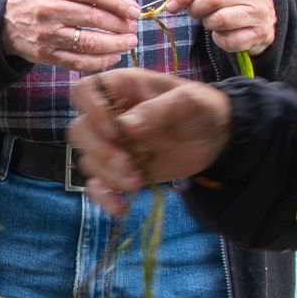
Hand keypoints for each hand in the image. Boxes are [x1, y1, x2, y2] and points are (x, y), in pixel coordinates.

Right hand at [1, 0, 140, 70]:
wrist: (5, 20)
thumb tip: (124, 6)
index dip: (119, 2)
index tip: (135, 10)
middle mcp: (50, 10)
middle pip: (94, 18)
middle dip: (120, 25)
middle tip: (133, 28)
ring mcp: (47, 35)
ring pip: (89, 42)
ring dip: (115, 44)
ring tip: (129, 42)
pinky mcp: (46, 55)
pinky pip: (78, 62)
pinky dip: (100, 61)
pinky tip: (113, 57)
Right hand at [66, 70, 233, 214]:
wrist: (217, 137)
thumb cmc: (201, 109)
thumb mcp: (189, 102)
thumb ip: (158, 110)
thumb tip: (126, 125)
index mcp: (122, 90)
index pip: (85, 92)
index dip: (91, 109)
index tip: (113, 129)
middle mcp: (109, 117)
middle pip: (79, 131)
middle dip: (99, 151)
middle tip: (127, 164)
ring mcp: (113, 146)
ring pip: (88, 160)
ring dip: (108, 175)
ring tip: (138, 182)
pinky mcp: (119, 172)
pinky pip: (98, 186)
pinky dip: (104, 197)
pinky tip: (121, 207)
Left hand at [166, 0, 276, 56]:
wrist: (262, 16)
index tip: (171, 5)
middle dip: (196, 8)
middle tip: (195, 12)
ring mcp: (261, 12)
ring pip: (220, 19)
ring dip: (208, 23)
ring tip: (212, 20)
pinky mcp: (261, 34)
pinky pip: (229, 40)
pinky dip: (220, 40)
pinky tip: (223, 33)